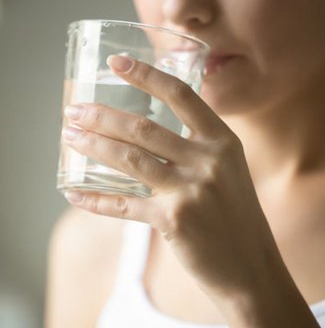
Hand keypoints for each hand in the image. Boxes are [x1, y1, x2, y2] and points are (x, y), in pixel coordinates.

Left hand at [62, 55, 280, 298]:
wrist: (251, 264)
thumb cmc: (235, 214)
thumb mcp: (228, 170)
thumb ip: (197, 148)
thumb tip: (151, 134)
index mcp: (223, 141)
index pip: (181, 95)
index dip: (146, 74)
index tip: (115, 63)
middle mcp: (208, 160)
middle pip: (144, 128)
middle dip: (102, 116)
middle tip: (74, 111)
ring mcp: (191, 191)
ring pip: (130, 159)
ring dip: (94, 146)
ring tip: (70, 137)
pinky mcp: (173, 221)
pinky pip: (125, 205)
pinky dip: (96, 200)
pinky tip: (74, 193)